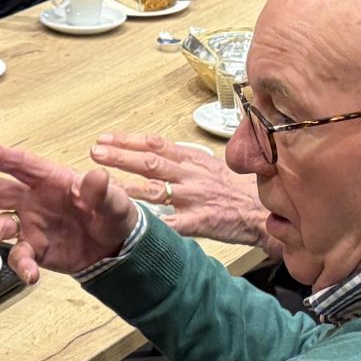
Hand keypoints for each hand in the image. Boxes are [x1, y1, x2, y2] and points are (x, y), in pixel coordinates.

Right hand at [0, 143, 139, 283]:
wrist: (117, 247)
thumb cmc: (112, 213)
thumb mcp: (115, 202)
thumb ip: (103, 192)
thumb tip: (96, 178)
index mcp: (50, 179)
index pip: (19, 164)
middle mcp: (33, 199)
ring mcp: (31, 225)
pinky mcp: (35, 249)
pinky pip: (20, 257)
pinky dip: (21, 266)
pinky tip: (30, 275)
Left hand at [91, 134, 270, 249]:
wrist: (264, 210)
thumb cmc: (239, 188)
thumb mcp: (213, 166)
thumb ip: (187, 160)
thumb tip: (160, 152)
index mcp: (193, 159)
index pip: (156, 143)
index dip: (129, 139)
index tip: (106, 137)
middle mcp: (190, 175)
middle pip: (150, 162)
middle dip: (120, 156)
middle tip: (95, 152)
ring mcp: (194, 198)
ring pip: (154, 190)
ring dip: (126, 187)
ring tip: (102, 185)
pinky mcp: (199, 221)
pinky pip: (171, 223)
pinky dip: (151, 223)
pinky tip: (132, 223)